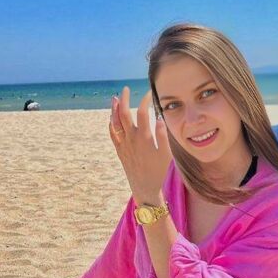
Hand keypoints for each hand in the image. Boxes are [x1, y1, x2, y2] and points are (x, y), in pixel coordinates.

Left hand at [109, 88, 171, 202]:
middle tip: (126, 90)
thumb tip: (160, 118)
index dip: (145, 101)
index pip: (143, 113)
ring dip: (114, 109)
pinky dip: (111, 123)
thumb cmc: (158, 171)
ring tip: (115, 98)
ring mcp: (123, 145)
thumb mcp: (166, 154)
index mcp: (144, 138)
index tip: (149, 94)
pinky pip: (112, 134)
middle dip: (124, 99)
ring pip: (115, 123)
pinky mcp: (120, 151)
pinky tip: (111, 118)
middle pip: (124, 114)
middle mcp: (131, 139)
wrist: (145, 187)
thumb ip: (163, 135)